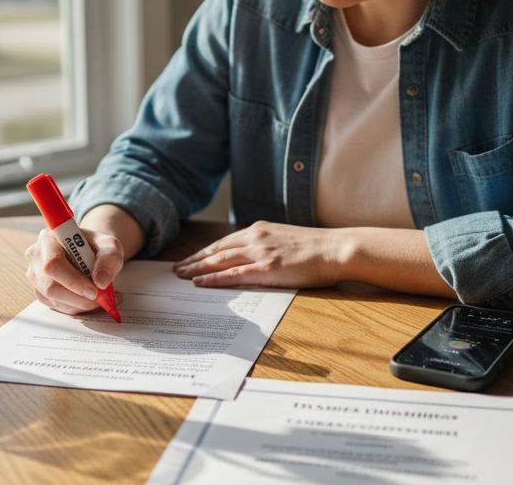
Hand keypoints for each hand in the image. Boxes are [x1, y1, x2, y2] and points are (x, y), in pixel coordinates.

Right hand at [24, 205, 141, 314]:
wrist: (88, 252)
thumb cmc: (96, 247)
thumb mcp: (110, 245)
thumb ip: (109, 258)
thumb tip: (101, 282)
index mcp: (49, 238)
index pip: (53, 263)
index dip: (73, 280)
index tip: (95, 291)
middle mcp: (36, 256)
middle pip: (50, 286)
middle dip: (79, 298)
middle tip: (101, 299)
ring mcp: (35, 275)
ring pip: (53, 299)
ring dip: (80, 304)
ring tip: (100, 298)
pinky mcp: (39, 291)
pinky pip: (55, 306)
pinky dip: (76, 307)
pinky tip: (88, 299)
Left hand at [172, 221, 348, 287]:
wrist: (336, 249)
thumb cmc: (317, 248)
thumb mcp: (286, 240)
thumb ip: (268, 245)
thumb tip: (254, 257)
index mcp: (260, 230)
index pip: (224, 242)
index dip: (204, 251)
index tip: (190, 259)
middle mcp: (256, 237)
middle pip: (216, 250)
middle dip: (194, 260)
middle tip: (176, 269)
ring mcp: (260, 253)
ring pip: (220, 261)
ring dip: (197, 269)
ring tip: (181, 276)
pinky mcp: (267, 268)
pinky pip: (233, 274)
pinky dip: (214, 278)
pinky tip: (200, 283)